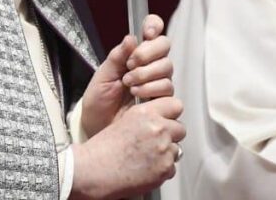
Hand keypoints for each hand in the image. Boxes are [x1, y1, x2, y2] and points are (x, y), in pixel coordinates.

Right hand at [70, 96, 184, 199]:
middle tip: (156, 142)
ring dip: (166, 154)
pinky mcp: (165, 168)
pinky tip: (146, 169)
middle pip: (180, 128)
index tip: (167, 119)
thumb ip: (148, 118)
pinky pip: (172, 168)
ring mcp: (163, 149)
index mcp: (146, 113)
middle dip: (171, 135)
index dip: (171, 114)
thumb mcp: (126, 120)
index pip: (175, 105)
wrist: (94, 171)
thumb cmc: (104, 149)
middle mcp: (157, 128)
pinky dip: (162, 170)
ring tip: (148, 157)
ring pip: (177, 149)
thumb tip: (163, 121)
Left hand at [81, 14, 172, 137]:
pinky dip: (151, 89)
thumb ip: (117, 57)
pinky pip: (167, 89)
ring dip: (147, 74)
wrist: (98, 127)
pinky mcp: (162, 101)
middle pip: (164, 46)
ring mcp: (157, 82)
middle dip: (148, 53)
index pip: (152, 31)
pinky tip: (137, 95)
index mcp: (135, 54)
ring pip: (167, 68)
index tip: (148, 32)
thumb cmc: (99, 101)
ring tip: (129, 83)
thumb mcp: (102, 76)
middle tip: (130, 64)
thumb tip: (131, 38)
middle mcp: (150, 65)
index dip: (154, 26)